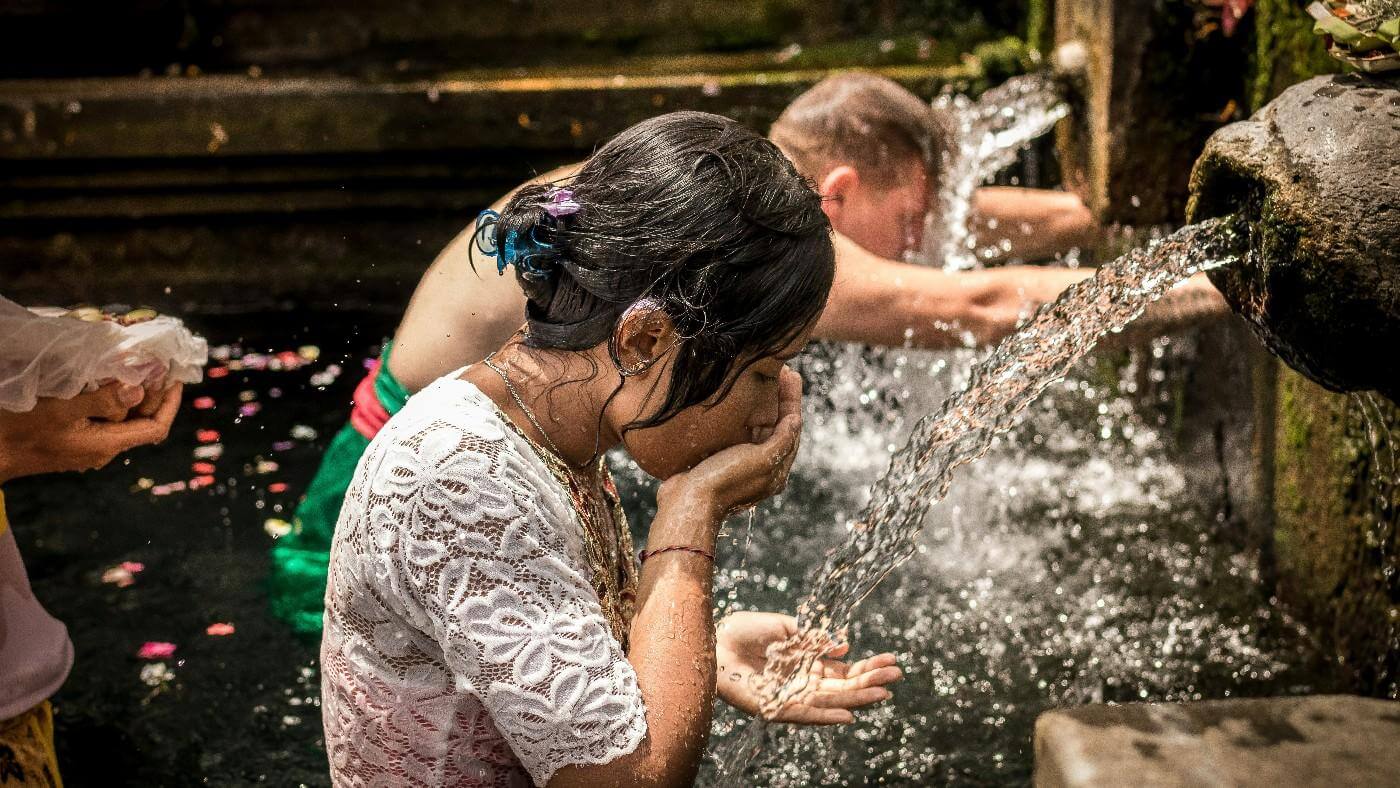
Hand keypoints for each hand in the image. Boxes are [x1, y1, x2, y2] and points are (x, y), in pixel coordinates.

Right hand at [0, 381, 182, 483]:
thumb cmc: (20, 429)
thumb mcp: (61, 409)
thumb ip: (102, 400)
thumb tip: (139, 390)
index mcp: (106, 445)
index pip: (155, 427)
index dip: (170, 403)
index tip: (175, 378)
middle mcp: (102, 450)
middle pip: (141, 422)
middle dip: (153, 394)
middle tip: (158, 365)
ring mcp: (88, 447)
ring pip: (122, 420)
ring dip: (132, 395)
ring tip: (136, 367)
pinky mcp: (74, 441)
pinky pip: (104, 420)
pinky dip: (112, 400)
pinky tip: (107, 381)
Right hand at [657, 368, 803, 518]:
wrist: (687, 501)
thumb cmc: (724, 480)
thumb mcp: (760, 460)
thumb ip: (781, 441)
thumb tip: (796, 420)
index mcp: (776, 471)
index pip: (791, 429)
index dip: (792, 401)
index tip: (792, 375)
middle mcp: (762, 467)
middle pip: (777, 426)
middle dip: (780, 399)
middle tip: (782, 371)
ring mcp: (741, 463)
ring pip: (759, 428)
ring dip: (763, 404)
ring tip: (763, 379)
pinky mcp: (722, 460)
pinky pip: (739, 432)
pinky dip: (744, 415)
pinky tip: (738, 401)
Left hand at [715, 611, 901, 724]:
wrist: (714, 640)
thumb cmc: (745, 630)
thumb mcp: (785, 627)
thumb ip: (814, 639)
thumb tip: (846, 645)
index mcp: (807, 661)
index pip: (844, 668)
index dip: (867, 666)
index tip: (891, 661)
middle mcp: (803, 680)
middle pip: (844, 685)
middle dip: (870, 681)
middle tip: (897, 675)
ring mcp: (792, 694)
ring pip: (831, 700)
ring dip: (857, 698)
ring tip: (883, 693)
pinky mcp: (776, 706)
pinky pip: (805, 714)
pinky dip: (826, 717)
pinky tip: (847, 717)